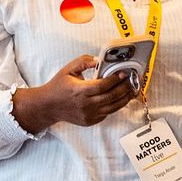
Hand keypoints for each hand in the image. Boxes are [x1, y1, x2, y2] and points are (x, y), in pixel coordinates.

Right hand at [12, 55, 135, 133]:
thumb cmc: (58, 86)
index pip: (103, 85)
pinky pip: (107, 113)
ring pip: (113, 108)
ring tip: (132, 90)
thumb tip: (99, 60)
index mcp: (80, 91)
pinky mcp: (90, 121)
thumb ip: (83, 61)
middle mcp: (85, 104)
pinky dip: (115, 106)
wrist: (49, 106)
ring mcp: (88, 115)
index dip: (115, 79)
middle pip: (111, 97)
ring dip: (125, 98)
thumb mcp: (68, 69)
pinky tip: (121, 98)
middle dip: (125, 88)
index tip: (124, 73)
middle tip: (132, 80)